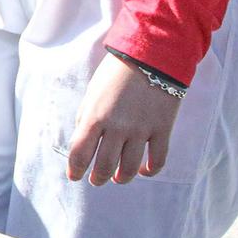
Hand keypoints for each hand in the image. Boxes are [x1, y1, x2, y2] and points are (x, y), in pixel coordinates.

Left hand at [66, 54, 182, 184]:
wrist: (150, 56)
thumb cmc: (115, 73)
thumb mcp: (92, 93)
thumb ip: (86, 118)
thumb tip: (83, 143)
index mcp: (94, 117)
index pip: (80, 153)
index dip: (75, 169)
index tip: (74, 176)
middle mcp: (117, 127)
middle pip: (105, 165)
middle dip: (98, 178)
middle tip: (96, 181)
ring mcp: (141, 129)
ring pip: (130, 167)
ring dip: (121, 178)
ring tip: (117, 179)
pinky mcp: (162, 129)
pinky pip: (158, 159)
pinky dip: (150, 170)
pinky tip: (143, 171)